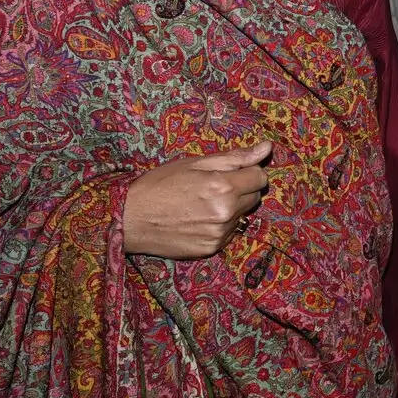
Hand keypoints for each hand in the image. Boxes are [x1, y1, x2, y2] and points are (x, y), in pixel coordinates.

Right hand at [122, 142, 271, 258]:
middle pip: (255, 197)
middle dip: (241, 189)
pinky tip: (198, 220)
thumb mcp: (194, 163)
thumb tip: (267, 147)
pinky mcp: (211, 249)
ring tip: (202, 204)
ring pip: (242, 216)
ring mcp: (219, 234)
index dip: (249, 172)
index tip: (234, 172)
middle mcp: (225, 212)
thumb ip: (234, 157)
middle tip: (214, 186)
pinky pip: (229, 233)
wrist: (129, 218)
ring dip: (231, 209)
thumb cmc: (159, 185)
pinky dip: (220, 226)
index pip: (260, 178)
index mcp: (223, 186)